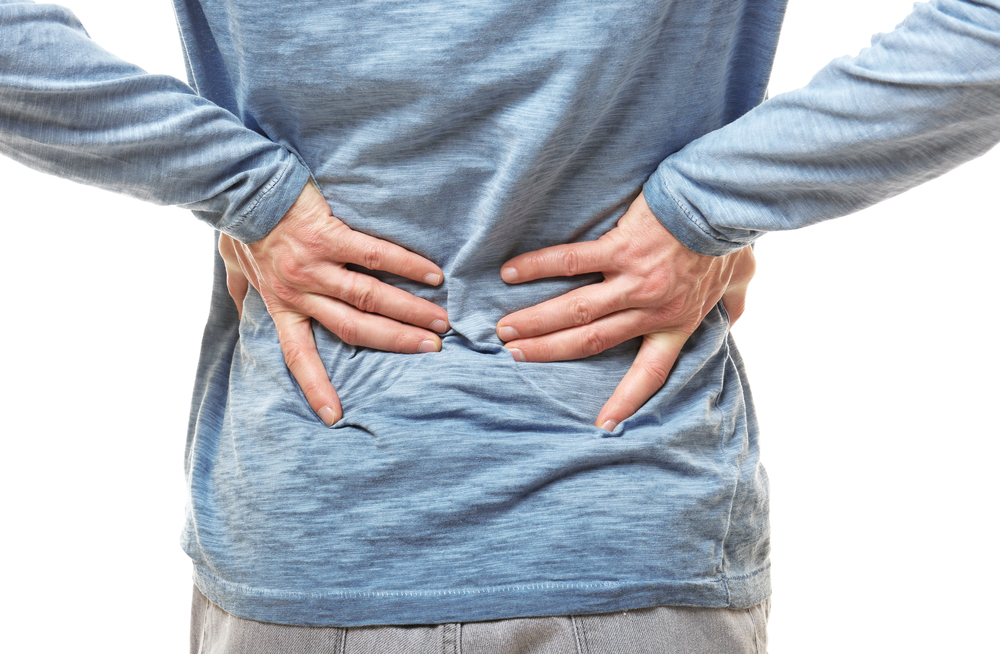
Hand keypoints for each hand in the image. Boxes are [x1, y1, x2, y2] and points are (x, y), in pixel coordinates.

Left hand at [218, 181, 448, 425]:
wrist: (240, 184)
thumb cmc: (239, 223)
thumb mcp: (233, 264)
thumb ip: (242, 290)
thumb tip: (242, 310)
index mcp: (280, 305)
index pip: (298, 356)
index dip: (316, 386)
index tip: (334, 416)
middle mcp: (300, 292)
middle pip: (354, 328)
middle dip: (395, 343)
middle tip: (431, 351)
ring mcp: (316, 265)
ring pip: (370, 298)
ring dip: (409, 312)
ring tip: (440, 323)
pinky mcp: (330, 235)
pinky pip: (375, 255)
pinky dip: (406, 266)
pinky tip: (433, 275)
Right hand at [496, 191, 753, 430]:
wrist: (723, 203)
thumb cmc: (731, 238)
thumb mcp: (741, 280)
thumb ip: (735, 303)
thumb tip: (737, 315)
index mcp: (678, 323)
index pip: (649, 374)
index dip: (626, 400)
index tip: (602, 424)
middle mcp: (651, 309)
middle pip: (592, 341)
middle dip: (550, 352)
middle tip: (515, 357)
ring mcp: (633, 281)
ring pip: (576, 310)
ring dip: (536, 322)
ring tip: (505, 329)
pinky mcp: (620, 249)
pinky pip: (571, 262)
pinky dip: (538, 268)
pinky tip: (510, 274)